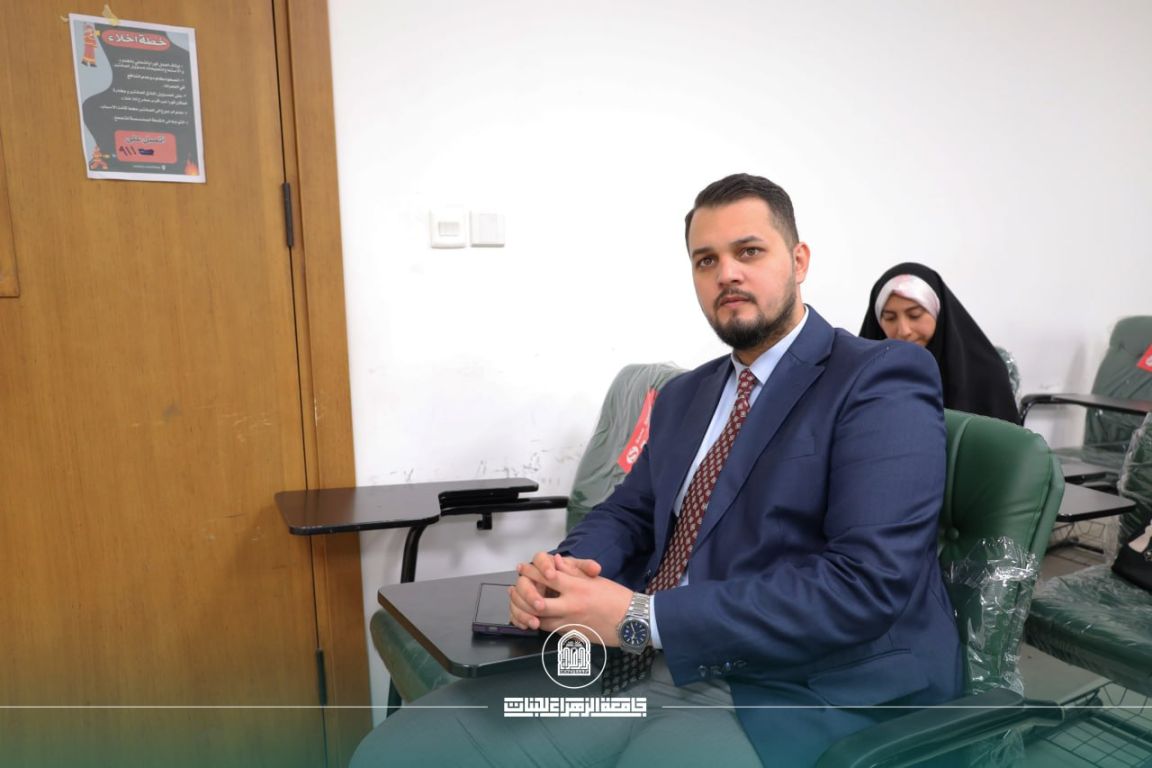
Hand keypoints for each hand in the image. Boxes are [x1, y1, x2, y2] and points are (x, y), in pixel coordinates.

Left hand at [509, 552, 631, 645]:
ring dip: (530, 614)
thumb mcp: (595, 579)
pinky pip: (552, 631)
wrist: (633, 622)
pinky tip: (539, 619)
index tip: (523, 569)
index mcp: (577, 588)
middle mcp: (571, 606)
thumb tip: (556, 561)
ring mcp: (571, 623)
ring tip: (524, 606)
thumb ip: (573, 570)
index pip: (547, 578)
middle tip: (515, 590)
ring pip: (541, 620)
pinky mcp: (574, 636)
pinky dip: (543, 624)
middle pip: (537, 603)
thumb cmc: (617, 598)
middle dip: (524, 596)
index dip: (532, 572)